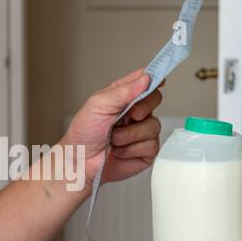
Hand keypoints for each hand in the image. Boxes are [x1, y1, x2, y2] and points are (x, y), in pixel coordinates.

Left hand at [62, 68, 163, 184]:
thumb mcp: (98, 104)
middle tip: (128, 116)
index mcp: (123, 96)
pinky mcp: (146, 150)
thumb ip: (123, 90)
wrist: (81, 162)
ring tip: (114, 139)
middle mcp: (135, 111)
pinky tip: (120, 151)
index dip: (154, 78)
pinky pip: (152, 145)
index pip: (144, 80)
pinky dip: (132, 149)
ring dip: (130, 135)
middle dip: (142, 108)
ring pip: (154, 125)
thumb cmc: (84, 134)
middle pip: (155, 99)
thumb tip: (145, 79)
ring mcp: (142, 131)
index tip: (160, 79)